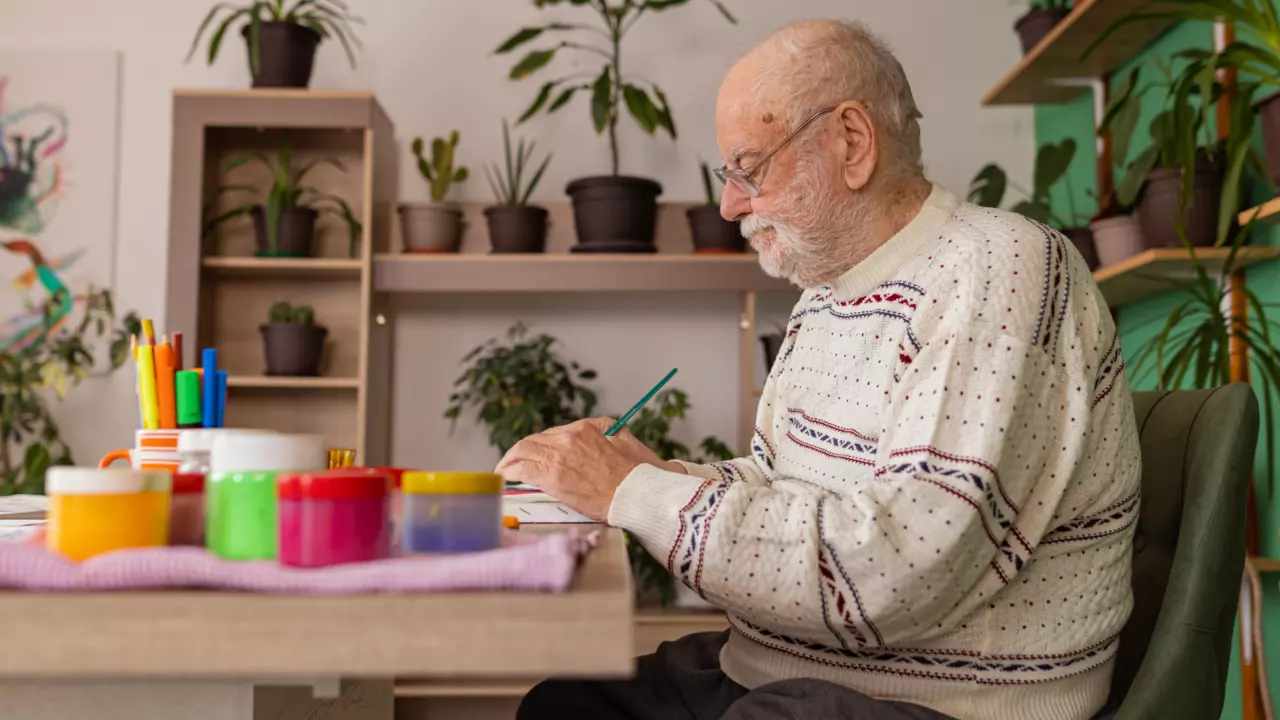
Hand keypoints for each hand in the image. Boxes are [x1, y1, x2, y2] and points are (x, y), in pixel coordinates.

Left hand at [495, 418, 683, 520]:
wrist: (636, 491)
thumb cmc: (637, 472)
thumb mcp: (625, 439)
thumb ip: (606, 432)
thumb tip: (599, 432)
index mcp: (584, 428)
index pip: (553, 434)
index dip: (542, 445)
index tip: (536, 454)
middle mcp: (567, 438)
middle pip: (534, 440)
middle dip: (521, 450)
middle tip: (513, 461)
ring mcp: (558, 456)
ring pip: (523, 450)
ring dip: (510, 459)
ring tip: (504, 469)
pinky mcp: (551, 476)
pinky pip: (521, 468)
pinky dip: (510, 470)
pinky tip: (505, 477)